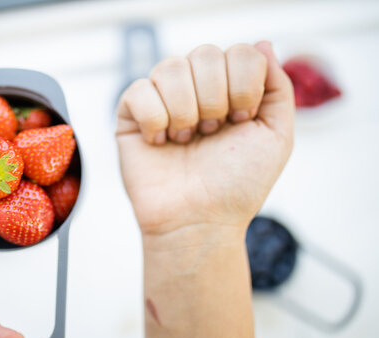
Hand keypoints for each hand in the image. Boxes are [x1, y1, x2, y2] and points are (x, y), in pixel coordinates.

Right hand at [116, 41, 293, 237]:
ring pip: (171, 67)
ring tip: (186, 139)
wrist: (198, 221)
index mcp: (230, 89)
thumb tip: (263, 43)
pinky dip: (155, 119)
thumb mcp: (276, 137)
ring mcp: (163, 100)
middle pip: (205, 54)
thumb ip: (278, 87)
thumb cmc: (235, 186)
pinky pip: (139, 90)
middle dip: (214, 100)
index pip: (240, 52)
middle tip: (212, 132)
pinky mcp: (132, 115)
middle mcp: (197, 90)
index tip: (241, 121)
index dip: (244, 86)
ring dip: (185, 111)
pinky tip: (160, 141)